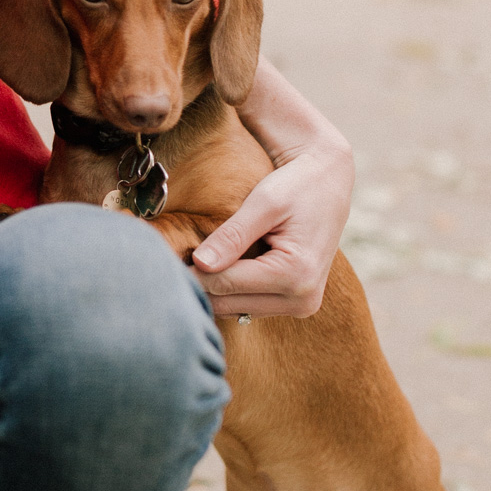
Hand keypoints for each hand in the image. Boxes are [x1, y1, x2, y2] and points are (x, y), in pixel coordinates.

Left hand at [189, 65, 353, 317]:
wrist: (329, 181)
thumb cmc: (296, 185)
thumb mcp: (264, 202)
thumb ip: (233, 235)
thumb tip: (200, 264)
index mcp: (296, 274)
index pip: (224, 284)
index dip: (190, 272)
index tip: (161, 260)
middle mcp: (302, 299)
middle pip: (227, 303)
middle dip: (199, 283)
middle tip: (169, 262)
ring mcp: (301, 306)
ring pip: (233, 309)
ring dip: (213, 289)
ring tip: (194, 261)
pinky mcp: (295, 304)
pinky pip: (247, 304)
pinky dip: (229, 290)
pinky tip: (219, 267)